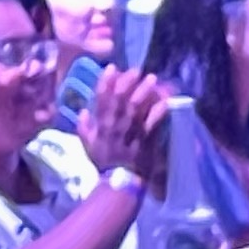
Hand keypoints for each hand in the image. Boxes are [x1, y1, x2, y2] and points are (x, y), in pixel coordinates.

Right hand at [75, 65, 169, 189]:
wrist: (119, 181)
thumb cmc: (104, 162)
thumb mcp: (88, 146)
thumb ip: (84, 128)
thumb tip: (83, 111)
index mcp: (101, 126)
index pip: (102, 100)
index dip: (106, 83)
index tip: (111, 68)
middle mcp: (116, 125)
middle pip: (121, 99)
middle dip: (127, 82)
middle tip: (135, 70)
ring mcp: (131, 132)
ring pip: (137, 108)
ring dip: (144, 91)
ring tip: (151, 78)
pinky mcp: (146, 139)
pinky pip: (153, 123)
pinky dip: (159, 111)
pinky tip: (165, 100)